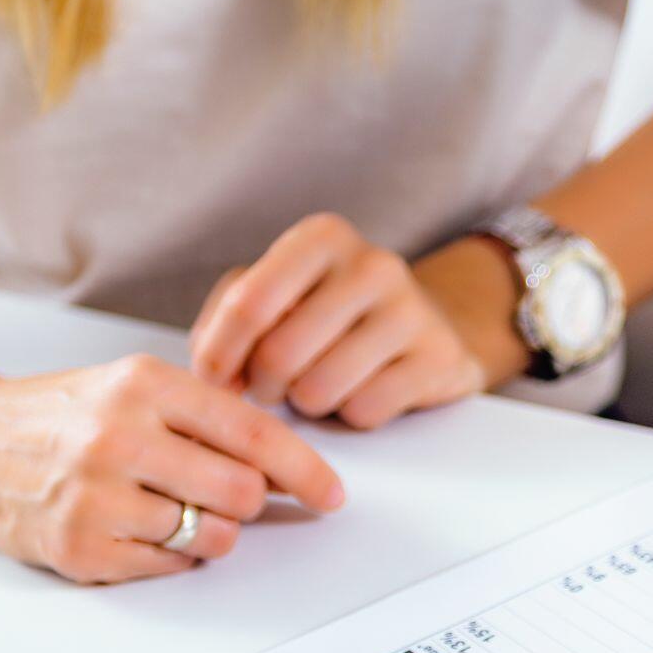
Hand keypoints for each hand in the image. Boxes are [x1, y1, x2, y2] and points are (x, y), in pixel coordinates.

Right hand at [0, 354, 343, 582]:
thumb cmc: (65, 416)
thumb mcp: (132, 386)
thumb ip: (206, 417)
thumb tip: (286, 467)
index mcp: (143, 385)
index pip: (250, 431)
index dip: (302, 468)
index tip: (331, 494)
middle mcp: (119, 437)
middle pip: (239, 491)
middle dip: (252, 503)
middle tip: (238, 500)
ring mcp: (95, 496)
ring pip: (209, 536)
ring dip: (210, 531)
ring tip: (172, 508)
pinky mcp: (78, 550)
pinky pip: (168, 566)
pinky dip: (171, 554)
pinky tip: (141, 527)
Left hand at [190, 214, 491, 429]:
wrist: (425, 326)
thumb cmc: (330, 314)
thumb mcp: (276, 294)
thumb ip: (227, 318)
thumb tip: (214, 374)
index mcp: (323, 237)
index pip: (249, 303)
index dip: (220, 354)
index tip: (215, 379)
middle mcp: (372, 264)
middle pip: (280, 354)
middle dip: (265, 386)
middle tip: (275, 386)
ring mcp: (412, 310)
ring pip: (320, 389)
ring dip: (308, 403)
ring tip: (319, 385)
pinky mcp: (439, 357)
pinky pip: (365, 411)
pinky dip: (352, 416)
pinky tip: (362, 392)